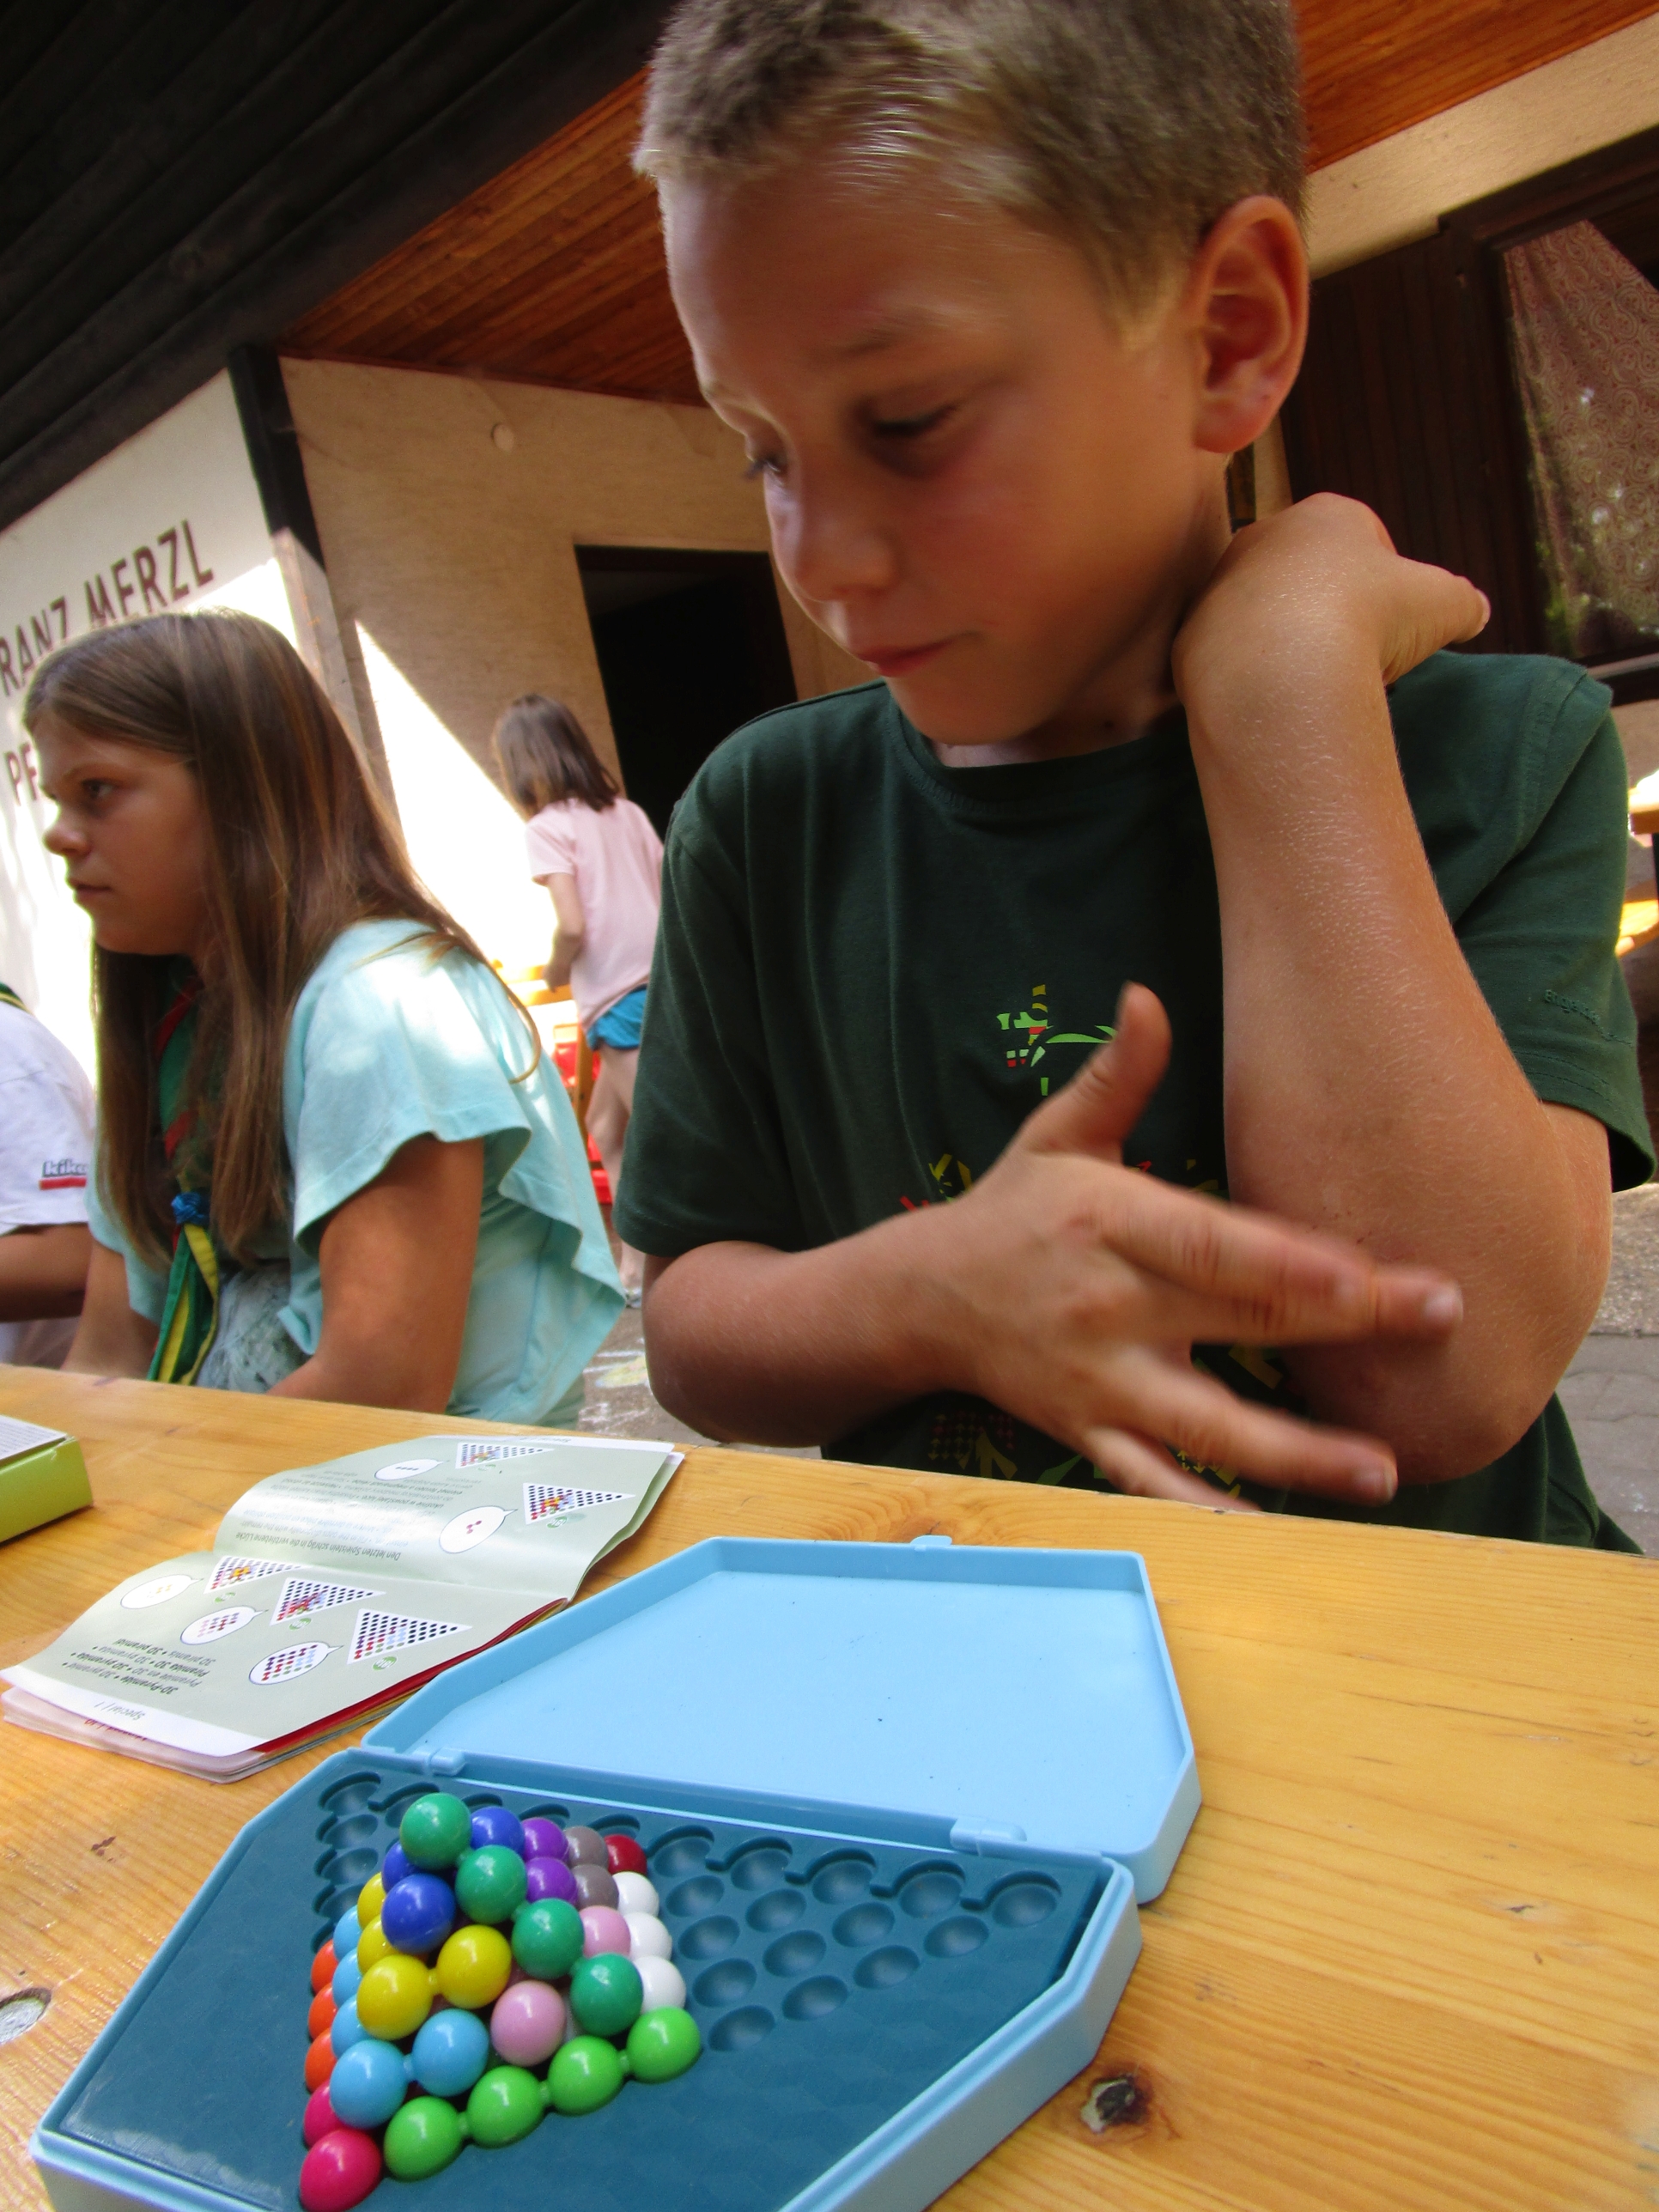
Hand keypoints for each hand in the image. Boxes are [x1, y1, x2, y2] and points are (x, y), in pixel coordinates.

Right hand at [922, 984, 1462, 1508]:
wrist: (917, 1300)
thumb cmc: (1010, 1211)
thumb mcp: (1056, 1135)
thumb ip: (1116, 1074)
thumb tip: (1148, 996)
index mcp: (1110, 1223)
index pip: (1216, 1243)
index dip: (1294, 1259)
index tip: (1373, 1268)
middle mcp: (1109, 1307)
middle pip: (1238, 1320)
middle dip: (1343, 1327)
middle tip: (1439, 1321)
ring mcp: (1099, 1381)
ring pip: (1207, 1424)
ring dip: (1296, 1455)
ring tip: (1382, 1470)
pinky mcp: (1086, 1434)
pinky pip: (1153, 1484)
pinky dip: (1209, 1516)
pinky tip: (1278, 1537)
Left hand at [1172, 493, 1488, 714]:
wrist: (1283, 665)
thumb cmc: (1371, 617)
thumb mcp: (1444, 604)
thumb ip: (1463, 602)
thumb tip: (1475, 611)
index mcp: (1328, 514)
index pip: (1365, 538)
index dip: (1387, 584)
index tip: (1393, 624)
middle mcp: (1266, 535)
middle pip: (1309, 575)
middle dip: (1333, 610)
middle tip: (1356, 655)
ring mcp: (1222, 583)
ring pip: (1265, 613)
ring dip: (1289, 642)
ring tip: (1315, 681)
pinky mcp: (1192, 633)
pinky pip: (1230, 655)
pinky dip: (1253, 675)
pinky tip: (1274, 697)